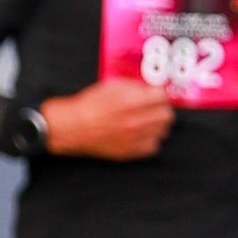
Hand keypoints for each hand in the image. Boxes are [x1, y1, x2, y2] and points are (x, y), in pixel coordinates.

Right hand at [41, 77, 174, 160]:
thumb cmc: (87, 106)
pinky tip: (141, 134)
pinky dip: (150, 139)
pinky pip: (153, 146)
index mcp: (132, 102)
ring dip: (157, 124)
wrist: (71, 127)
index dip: (158, 94)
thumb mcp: (110, 86)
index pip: (162, 96)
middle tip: (154, 108)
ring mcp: (134, 138)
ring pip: (162, 131)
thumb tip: (147, 89)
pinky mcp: (130, 152)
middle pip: (166, 115)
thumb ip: (133, 86)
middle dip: (161, 109)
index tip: (154, 95)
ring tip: (148, 121)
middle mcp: (136, 121)